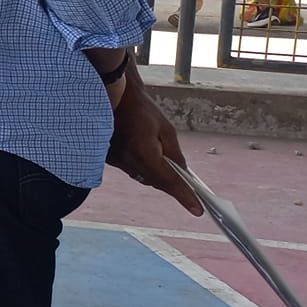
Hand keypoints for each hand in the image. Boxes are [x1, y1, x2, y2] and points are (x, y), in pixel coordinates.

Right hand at [106, 75, 201, 214]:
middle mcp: (127, 160)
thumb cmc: (142, 109)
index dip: (184, 196)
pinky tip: (149, 158)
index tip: (197, 210)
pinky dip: (143, 169)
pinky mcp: (109, 159)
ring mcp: (116, 160)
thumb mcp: (166, 129)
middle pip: (155, 182)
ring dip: (157, 176)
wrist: (114, 96)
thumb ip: (174, 153)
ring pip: (143, 177)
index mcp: (143, 151)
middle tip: (190, 190)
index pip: (167, 180)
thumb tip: (183, 173)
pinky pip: (131, 170)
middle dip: (172, 185)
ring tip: (167, 166)